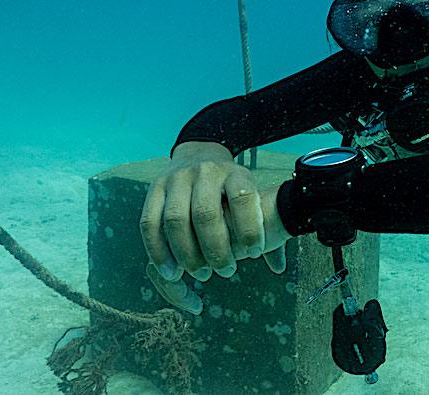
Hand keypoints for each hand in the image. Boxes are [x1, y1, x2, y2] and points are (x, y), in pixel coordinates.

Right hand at [139, 141, 290, 313]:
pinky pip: (149, 223)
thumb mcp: (251, 195)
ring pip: (176, 220)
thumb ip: (263, 229)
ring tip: (201, 274)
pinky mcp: (154, 189)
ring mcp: (176, 179)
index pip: (243, 199)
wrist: (198, 155)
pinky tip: (171, 272)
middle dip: (216, 250)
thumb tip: (279, 267)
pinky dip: (158, 251)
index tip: (255, 253)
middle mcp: (205, 173)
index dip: (249, 229)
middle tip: (226, 271)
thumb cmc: (231, 188)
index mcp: (235, 173)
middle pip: (206, 214)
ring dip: (187, 254)